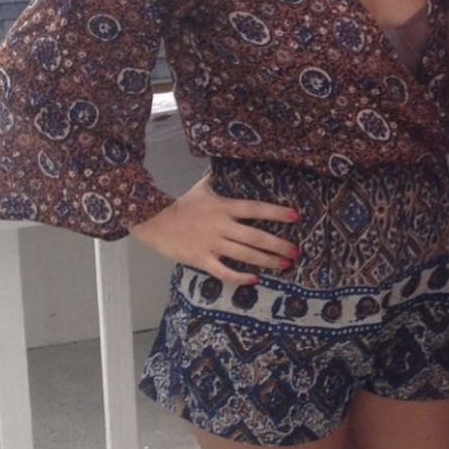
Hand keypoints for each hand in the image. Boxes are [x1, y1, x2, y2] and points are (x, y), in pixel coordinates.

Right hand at [130, 177, 298, 284]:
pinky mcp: (201, 259)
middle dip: (279, 245)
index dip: (276, 213)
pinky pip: (224, 271)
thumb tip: (221, 167)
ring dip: (267, 261)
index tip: (295, 216)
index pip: (255, 208)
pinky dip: (239, 277)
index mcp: (223, 207)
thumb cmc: (179, 205)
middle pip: (256, 236)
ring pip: (245, 254)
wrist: (152, 220)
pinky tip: (254, 280)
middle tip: (296, 252)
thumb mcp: (200, 189)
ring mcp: (212, 244)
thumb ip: (214, 181)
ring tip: (284, 265)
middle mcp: (222, 226)